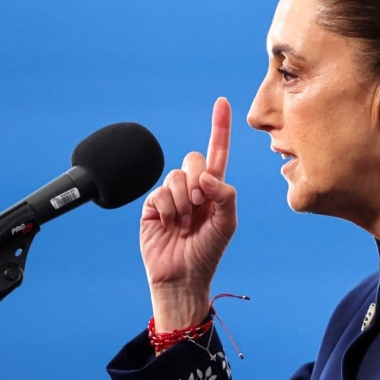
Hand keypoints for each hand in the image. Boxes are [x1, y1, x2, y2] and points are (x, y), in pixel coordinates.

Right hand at [141, 97, 236, 330]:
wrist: (182, 277)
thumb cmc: (208, 252)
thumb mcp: (227, 223)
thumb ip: (224, 194)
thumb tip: (204, 176)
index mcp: (213, 188)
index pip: (218, 151)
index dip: (220, 126)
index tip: (223, 102)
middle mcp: (192, 187)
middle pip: (194, 159)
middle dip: (198, 182)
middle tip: (198, 207)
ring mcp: (171, 195)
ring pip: (176, 176)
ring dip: (182, 202)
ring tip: (183, 223)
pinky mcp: (152, 205)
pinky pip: (160, 193)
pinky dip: (167, 209)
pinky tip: (169, 225)